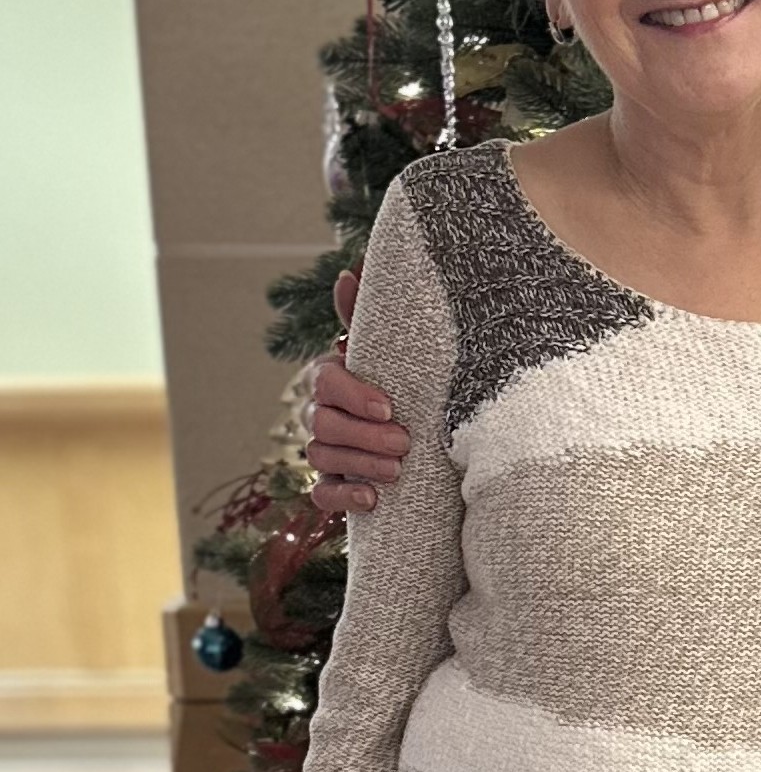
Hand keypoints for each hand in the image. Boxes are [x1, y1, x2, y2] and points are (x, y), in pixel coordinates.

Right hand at [305, 271, 409, 513]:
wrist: (428, 432)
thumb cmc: (407, 379)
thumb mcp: (394, 349)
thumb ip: (368, 317)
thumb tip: (348, 271)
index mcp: (332, 376)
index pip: (326, 381)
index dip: (354, 395)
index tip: (389, 407)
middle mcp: (321, 412)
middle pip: (323, 424)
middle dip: (363, 435)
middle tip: (404, 442)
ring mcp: (324, 449)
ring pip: (321, 458)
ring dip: (360, 464)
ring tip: (398, 470)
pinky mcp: (332, 484)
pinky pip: (321, 496)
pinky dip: (343, 498)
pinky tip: (373, 500)